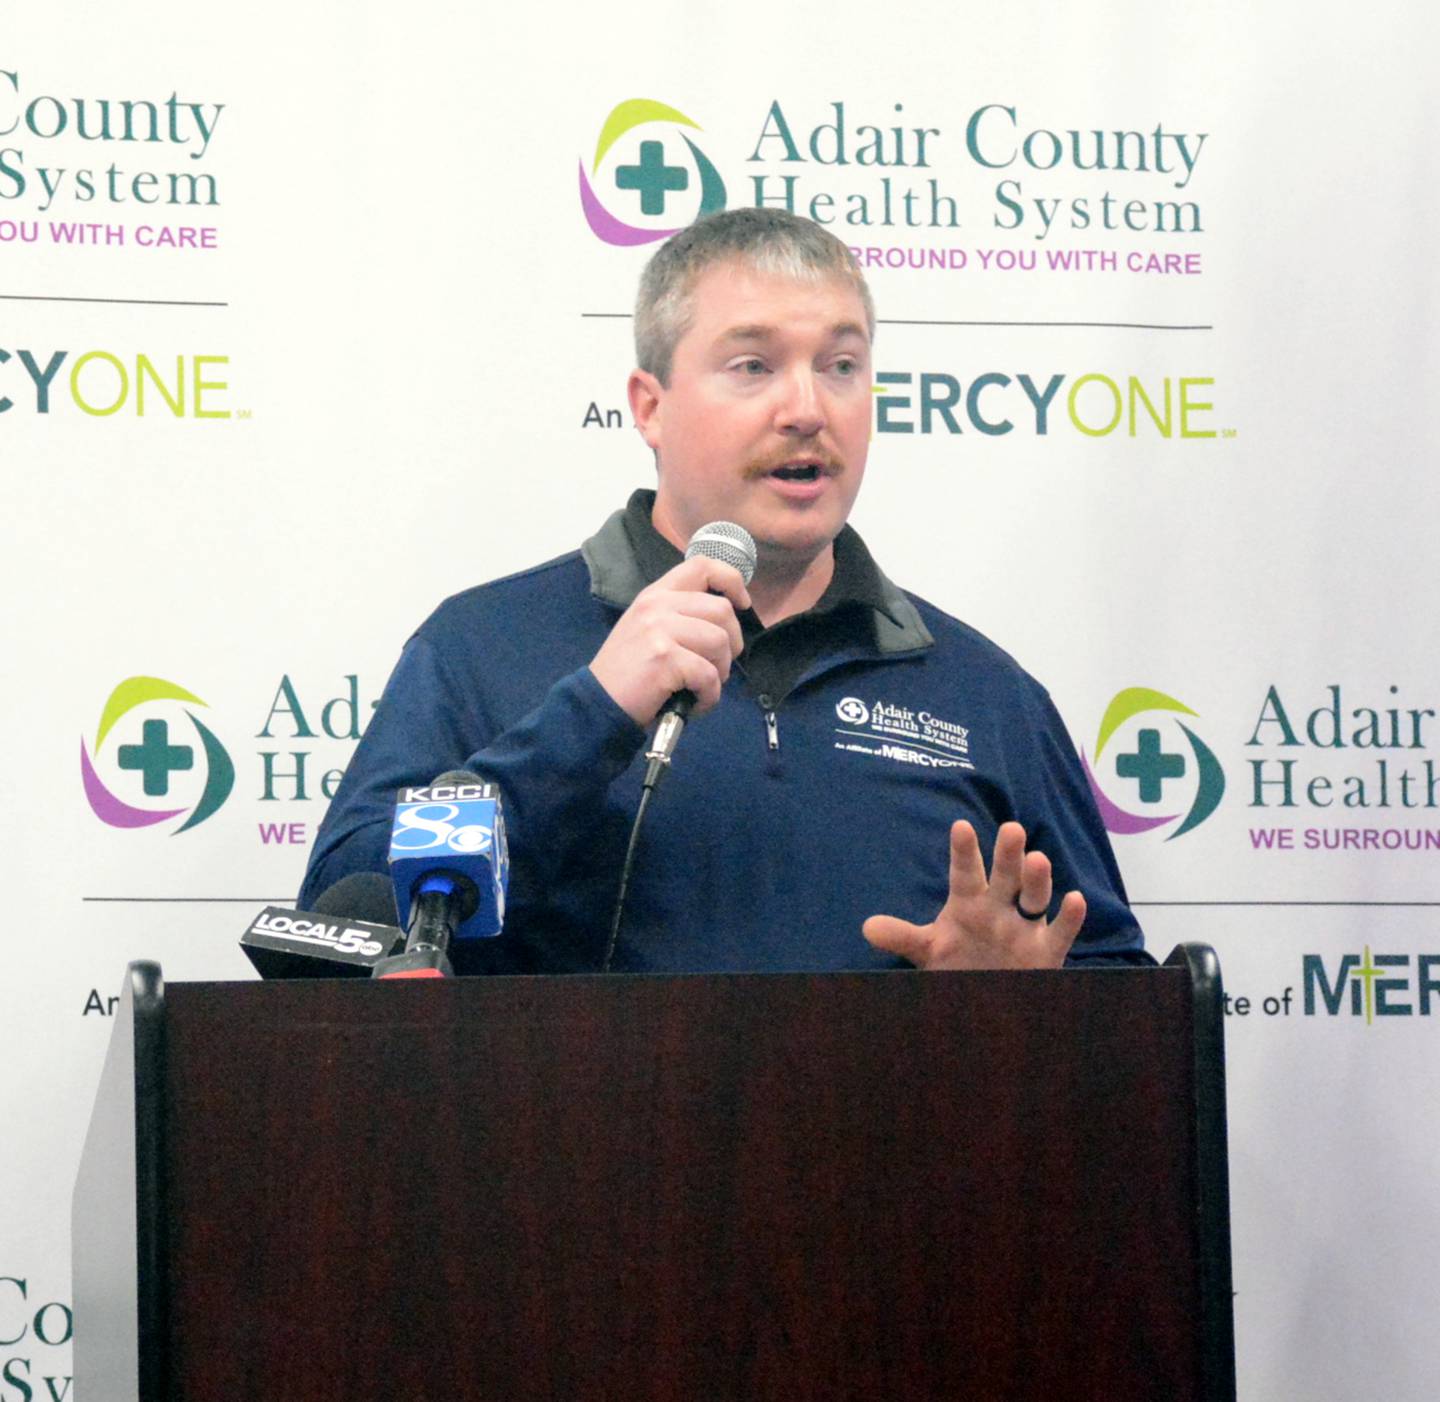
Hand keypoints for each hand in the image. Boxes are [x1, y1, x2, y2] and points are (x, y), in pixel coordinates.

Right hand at [589, 556, 750, 726]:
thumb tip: (725, 620)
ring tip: (701, 688)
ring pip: (720, 642)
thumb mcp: (648, 630)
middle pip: (722, 610)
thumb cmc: (628, 673)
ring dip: (720, 673)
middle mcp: (657, 605)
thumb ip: (679, 616)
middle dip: (732, 644)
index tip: (742, 604)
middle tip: (718, 667)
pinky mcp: (664, 658)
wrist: (597, 703)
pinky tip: (693, 703)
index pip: (702, 566)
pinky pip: (709, 676)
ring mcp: (659, 629)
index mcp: (656, 594)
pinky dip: (709, 696)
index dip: (732, 581)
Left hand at [862, 820, 1084, 970]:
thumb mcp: (927, 951)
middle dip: (1008, 855)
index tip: (961, 827)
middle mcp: (999, 907)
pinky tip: (1075, 900)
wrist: (984, 1002)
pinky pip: (1060, 931)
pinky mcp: (1046, 951)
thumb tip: (867, 928)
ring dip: (1038, 880)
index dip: (964, 851)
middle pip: (1005, 876)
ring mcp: (1024, 926)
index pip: (965, 872)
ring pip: (1034, 897)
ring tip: (1037, 860)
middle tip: (1010, 829)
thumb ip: (902, 937)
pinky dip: (1069, 917)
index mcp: (968, 901)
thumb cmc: (957, 963)